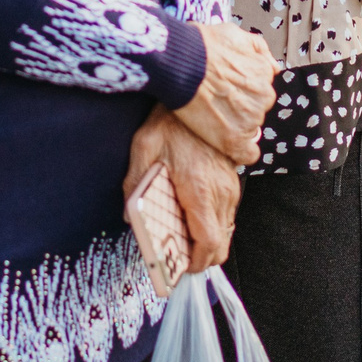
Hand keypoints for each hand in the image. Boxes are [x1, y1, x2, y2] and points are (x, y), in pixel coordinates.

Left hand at [126, 106, 239, 271]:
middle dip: (200, 257)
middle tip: (176, 256)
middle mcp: (221, 193)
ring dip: (206, 241)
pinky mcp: (232, 181)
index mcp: (200, 190)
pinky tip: (191, 217)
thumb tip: (129, 215)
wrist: (200, 93)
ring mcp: (230, 187)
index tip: (179, 268)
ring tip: (180, 237)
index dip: (195, 263)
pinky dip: (212, 224)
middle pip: (221, 244)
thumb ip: (135, 184)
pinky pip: (226, 215)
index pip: (209, 243)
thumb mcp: (144, 148)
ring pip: (226, 231)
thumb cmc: (170, 122)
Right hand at [173, 21, 278, 164]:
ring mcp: (250, 119)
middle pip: (255, 108)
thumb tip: (273, 65)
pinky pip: (247, 154)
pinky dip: (239, 152)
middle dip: (239, 106)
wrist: (180, 62)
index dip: (242, 90)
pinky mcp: (234, 139)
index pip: (260, 89)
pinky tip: (225, 143)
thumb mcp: (236, 34)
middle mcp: (263, 97)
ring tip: (211, 114)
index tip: (228, 90)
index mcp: (264, 74)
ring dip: (234, 124)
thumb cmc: (202, 46)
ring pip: (249, 128)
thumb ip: (258, 49)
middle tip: (217, 101)